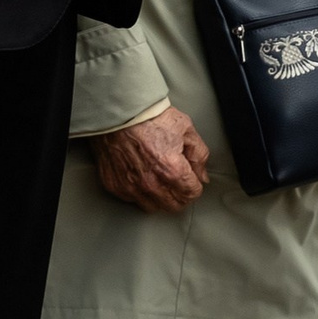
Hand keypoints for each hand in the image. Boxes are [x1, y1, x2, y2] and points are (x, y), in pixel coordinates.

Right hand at [92, 107, 208, 212]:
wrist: (117, 112)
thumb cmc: (149, 116)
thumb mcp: (185, 128)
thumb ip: (199, 155)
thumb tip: (202, 176)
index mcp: (172, 170)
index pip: (192, 194)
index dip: (195, 184)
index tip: (191, 176)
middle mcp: (151, 184)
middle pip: (175, 205)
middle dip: (181, 194)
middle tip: (178, 179)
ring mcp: (131, 187)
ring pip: (154, 207)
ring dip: (161, 197)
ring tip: (159, 178)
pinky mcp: (115, 186)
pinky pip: (133, 200)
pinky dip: (139, 192)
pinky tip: (141, 176)